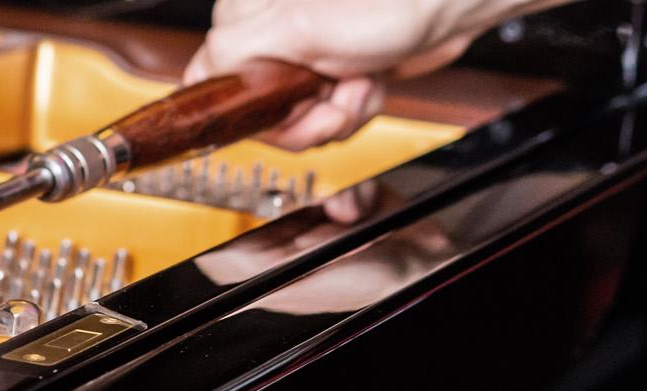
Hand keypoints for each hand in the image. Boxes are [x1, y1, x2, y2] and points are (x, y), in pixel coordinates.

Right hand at [185, 0, 549, 148]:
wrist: (450, 7)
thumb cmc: (390, 1)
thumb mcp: (299, 29)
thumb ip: (234, 54)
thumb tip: (197, 82)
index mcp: (246, 15)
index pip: (211, 81)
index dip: (247, 109)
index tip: (277, 108)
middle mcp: (269, 33)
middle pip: (260, 113)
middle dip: (306, 115)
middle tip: (331, 91)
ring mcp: (303, 55)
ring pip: (298, 121)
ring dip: (337, 113)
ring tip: (358, 81)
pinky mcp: (332, 72)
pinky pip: (328, 117)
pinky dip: (355, 108)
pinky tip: (369, 82)